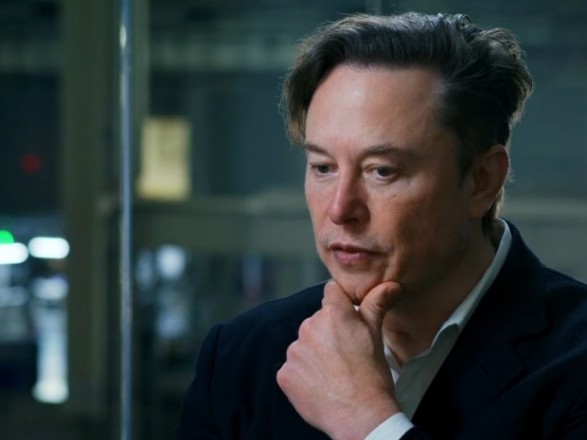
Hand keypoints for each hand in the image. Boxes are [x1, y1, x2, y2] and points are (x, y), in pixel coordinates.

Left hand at [276, 280, 401, 439]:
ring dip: (314, 354)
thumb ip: (376, 304)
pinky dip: (303, 375)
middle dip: (328, 333)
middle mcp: (309, 326)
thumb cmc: (372, 376)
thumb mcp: (376, 335)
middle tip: (344, 354)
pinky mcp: (285, 373)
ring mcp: (294, 351)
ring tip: (333, 373)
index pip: (331, 292)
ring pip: (304, 345)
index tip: (347, 319)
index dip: (341, 304)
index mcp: (333, 313)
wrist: (360, 416)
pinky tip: (320, 385)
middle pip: (317, 321)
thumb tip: (390, 284)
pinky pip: (293, 368)